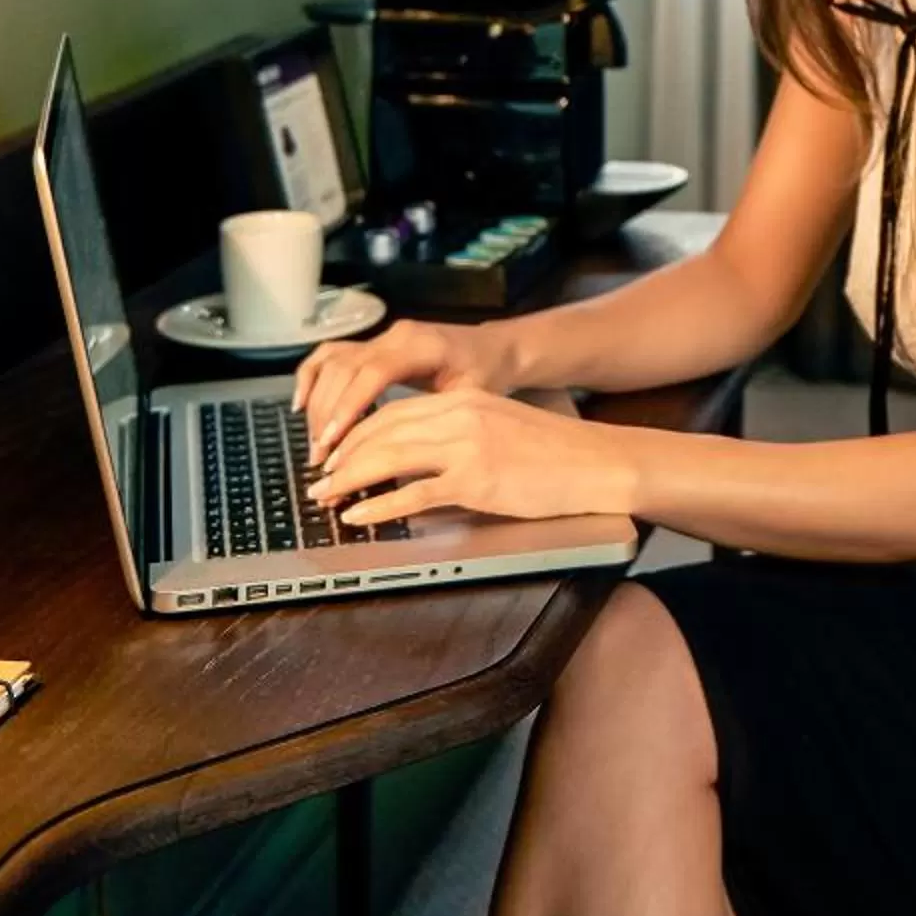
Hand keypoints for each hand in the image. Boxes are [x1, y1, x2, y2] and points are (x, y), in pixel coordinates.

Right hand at [294, 318, 508, 464]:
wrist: (495, 347)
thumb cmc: (488, 374)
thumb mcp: (473, 396)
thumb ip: (437, 418)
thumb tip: (401, 454)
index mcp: (422, 345)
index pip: (373, 372)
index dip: (348, 406)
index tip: (331, 441)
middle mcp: (395, 336)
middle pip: (345, 369)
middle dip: (327, 415)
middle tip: (320, 457)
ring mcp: (381, 338)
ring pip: (333, 364)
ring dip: (318, 404)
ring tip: (316, 444)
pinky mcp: (372, 345)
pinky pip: (331, 355)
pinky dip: (312, 377)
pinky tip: (301, 404)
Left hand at [306, 389, 633, 525]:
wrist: (595, 462)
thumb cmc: (554, 451)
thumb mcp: (499, 425)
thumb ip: (458, 434)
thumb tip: (414, 459)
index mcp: (465, 400)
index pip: (393, 412)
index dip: (357, 434)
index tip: (336, 454)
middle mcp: (461, 416)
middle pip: (383, 432)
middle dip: (343, 457)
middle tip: (319, 480)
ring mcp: (467, 448)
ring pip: (389, 458)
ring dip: (349, 480)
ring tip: (327, 498)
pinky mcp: (476, 480)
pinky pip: (414, 493)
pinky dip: (379, 505)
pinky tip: (359, 515)